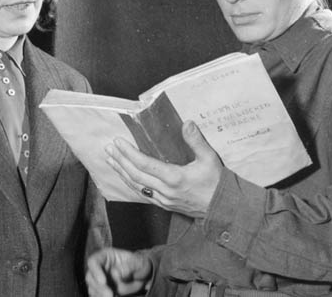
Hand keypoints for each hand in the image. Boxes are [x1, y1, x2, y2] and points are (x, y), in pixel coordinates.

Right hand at [86, 247, 152, 296]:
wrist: (142, 275)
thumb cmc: (140, 265)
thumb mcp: (139, 262)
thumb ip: (130, 266)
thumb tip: (116, 273)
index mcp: (106, 256)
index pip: (93, 261)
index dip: (95, 271)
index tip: (103, 281)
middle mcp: (99, 268)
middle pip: (90, 277)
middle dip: (99, 288)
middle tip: (110, 295)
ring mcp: (99, 281)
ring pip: (93, 289)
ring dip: (101, 295)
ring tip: (115, 296)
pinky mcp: (101, 291)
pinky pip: (97, 296)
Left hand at [105, 120, 222, 217]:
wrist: (223, 208)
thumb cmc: (216, 183)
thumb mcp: (209, 158)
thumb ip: (197, 141)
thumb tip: (187, 123)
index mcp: (174, 178)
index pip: (145, 164)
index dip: (129, 153)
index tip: (118, 142)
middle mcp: (165, 190)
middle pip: (136, 175)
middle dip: (120, 161)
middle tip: (108, 149)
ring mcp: (164, 200)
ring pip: (136, 186)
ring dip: (122, 172)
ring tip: (110, 161)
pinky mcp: (165, 205)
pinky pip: (143, 194)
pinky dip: (131, 184)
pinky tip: (125, 177)